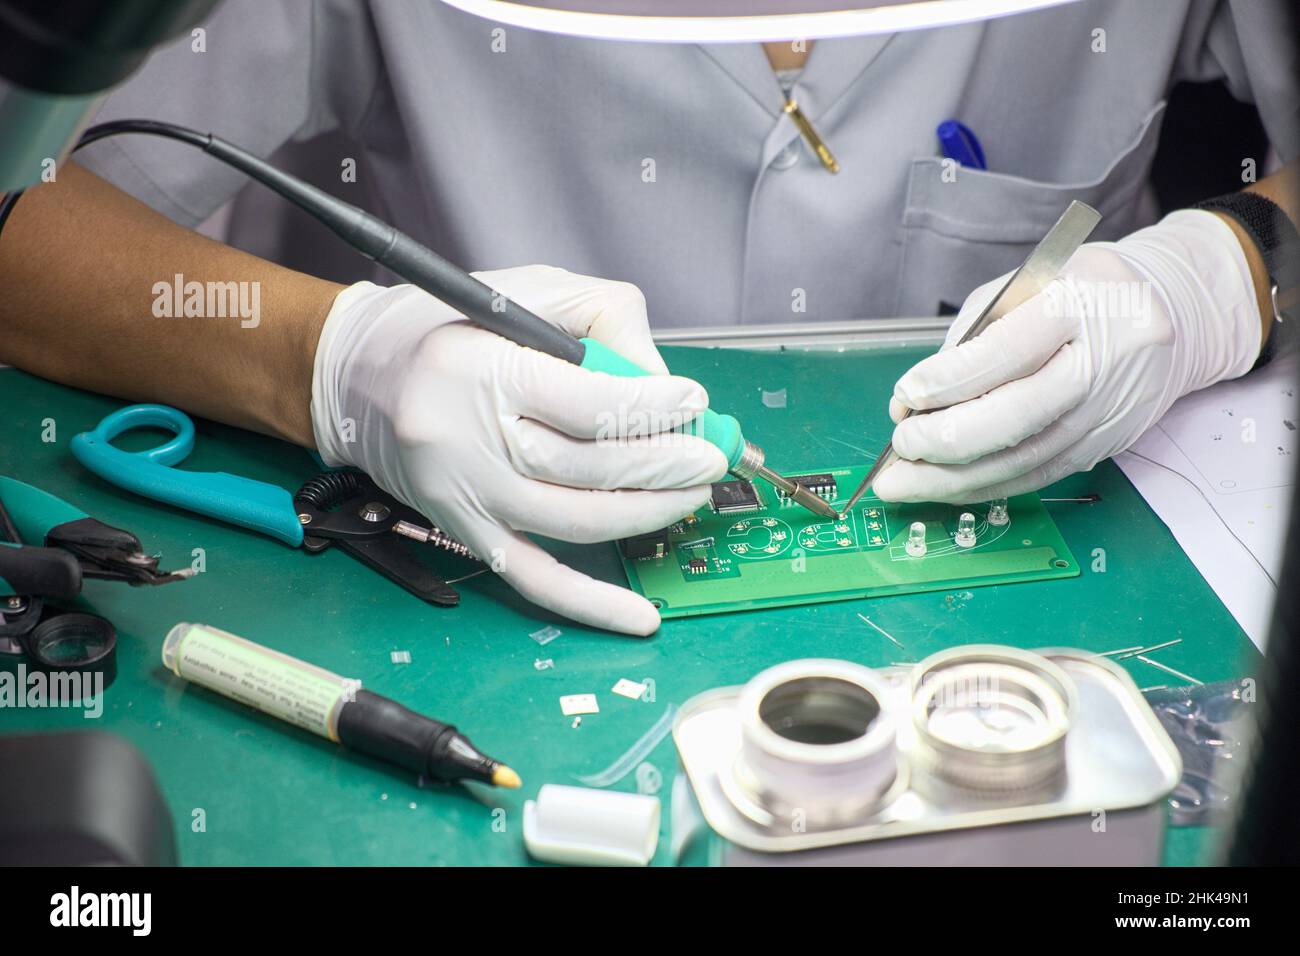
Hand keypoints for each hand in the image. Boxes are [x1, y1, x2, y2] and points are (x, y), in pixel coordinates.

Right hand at [310, 265, 726, 633]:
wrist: (356, 376)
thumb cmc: (447, 328)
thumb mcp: (525, 291)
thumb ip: (600, 323)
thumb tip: (663, 382)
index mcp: (481, 371)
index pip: (588, 406)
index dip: (653, 407)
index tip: (693, 401)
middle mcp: (469, 442)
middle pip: (588, 469)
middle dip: (664, 464)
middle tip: (709, 456)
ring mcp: (467, 498)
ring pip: (575, 524)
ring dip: (647, 514)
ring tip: (691, 495)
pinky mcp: (466, 532)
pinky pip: (533, 580)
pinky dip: (590, 603)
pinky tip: (639, 616)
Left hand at [873, 210, 1261, 502]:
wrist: (1176, 312)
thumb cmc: (1085, 291)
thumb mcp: (1028, 285)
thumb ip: (971, 336)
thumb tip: (914, 398)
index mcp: (1081, 307)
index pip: (1007, 352)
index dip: (948, 381)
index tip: (904, 396)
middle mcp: (1102, 364)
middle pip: (1017, 417)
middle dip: (945, 439)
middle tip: (900, 445)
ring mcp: (1108, 412)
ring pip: (1024, 460)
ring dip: (954, 479)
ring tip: (903, 482)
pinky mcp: (1106, 446)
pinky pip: (1037, 476)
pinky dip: (985, 487)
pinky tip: (944, 489)